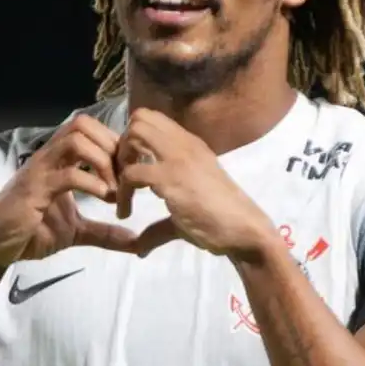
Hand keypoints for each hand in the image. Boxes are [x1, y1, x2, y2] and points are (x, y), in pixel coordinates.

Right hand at [0, 115, 136, 266]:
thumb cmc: (32, 233)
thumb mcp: (76, 232)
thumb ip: (105, 232)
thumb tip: (136, 241)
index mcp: (59, 160)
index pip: (90, 129)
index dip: (114, 143)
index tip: (129, 171)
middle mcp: (49, 157)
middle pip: (83, 124)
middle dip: (111, 146)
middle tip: (125, 177)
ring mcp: (40, 170)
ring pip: (76, 140)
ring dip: (103, 161)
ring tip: (114, 189)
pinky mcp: (34, 190)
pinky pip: (67, 174)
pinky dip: (92, 183)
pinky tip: (104, 199)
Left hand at [115, 108, 275, 259]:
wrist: (244, 230)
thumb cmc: (222, 220)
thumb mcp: (186, 210)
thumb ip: (160, 222)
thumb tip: (138, 247)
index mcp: (190, 145)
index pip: (154, 119)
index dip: (134, 141)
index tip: (131, 169)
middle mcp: (184, 144)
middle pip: (140, 118)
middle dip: (123, 146)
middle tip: (123, 176)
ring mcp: (178, 158)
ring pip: (134, 134)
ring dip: (120, 161)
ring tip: (122, 190)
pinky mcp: (171, 178)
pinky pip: (131, 173)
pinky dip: (121, 193)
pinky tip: (125, 213)